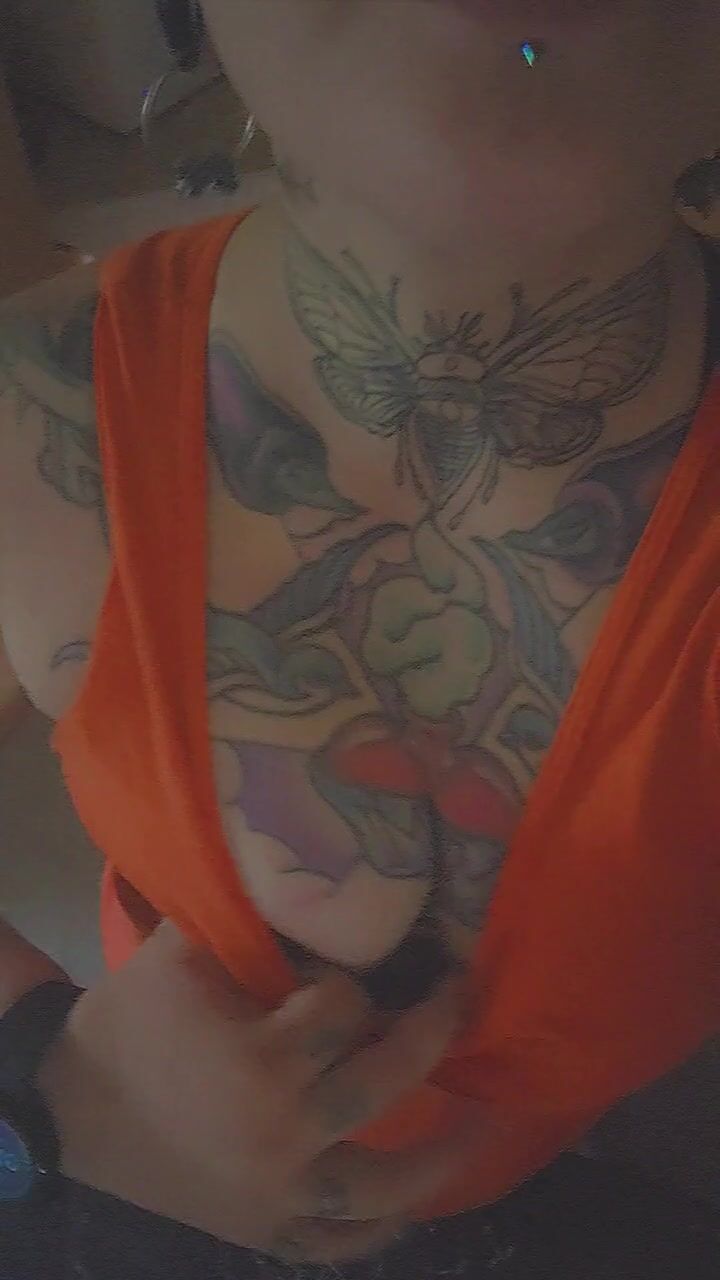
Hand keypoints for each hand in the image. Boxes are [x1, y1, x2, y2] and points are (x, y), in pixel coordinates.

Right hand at [36, 922, 473, 1264]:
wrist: (71, 1107)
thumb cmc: (132, 1021)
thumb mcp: (183, 949)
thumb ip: (253, 916)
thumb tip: (324, 885)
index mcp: (262, 1058)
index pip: (346, 1005)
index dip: (346, 978)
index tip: (330, 971)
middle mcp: (285, 1132)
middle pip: (387, 1080)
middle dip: (433, 1028)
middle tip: (461, 994)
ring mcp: (279, 1193)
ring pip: (382, 1185)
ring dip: (438, 1155)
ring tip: (481, 1124)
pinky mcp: (265, 1232)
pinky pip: (335, 1245)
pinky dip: (376, 1233)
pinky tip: (408, 1213)